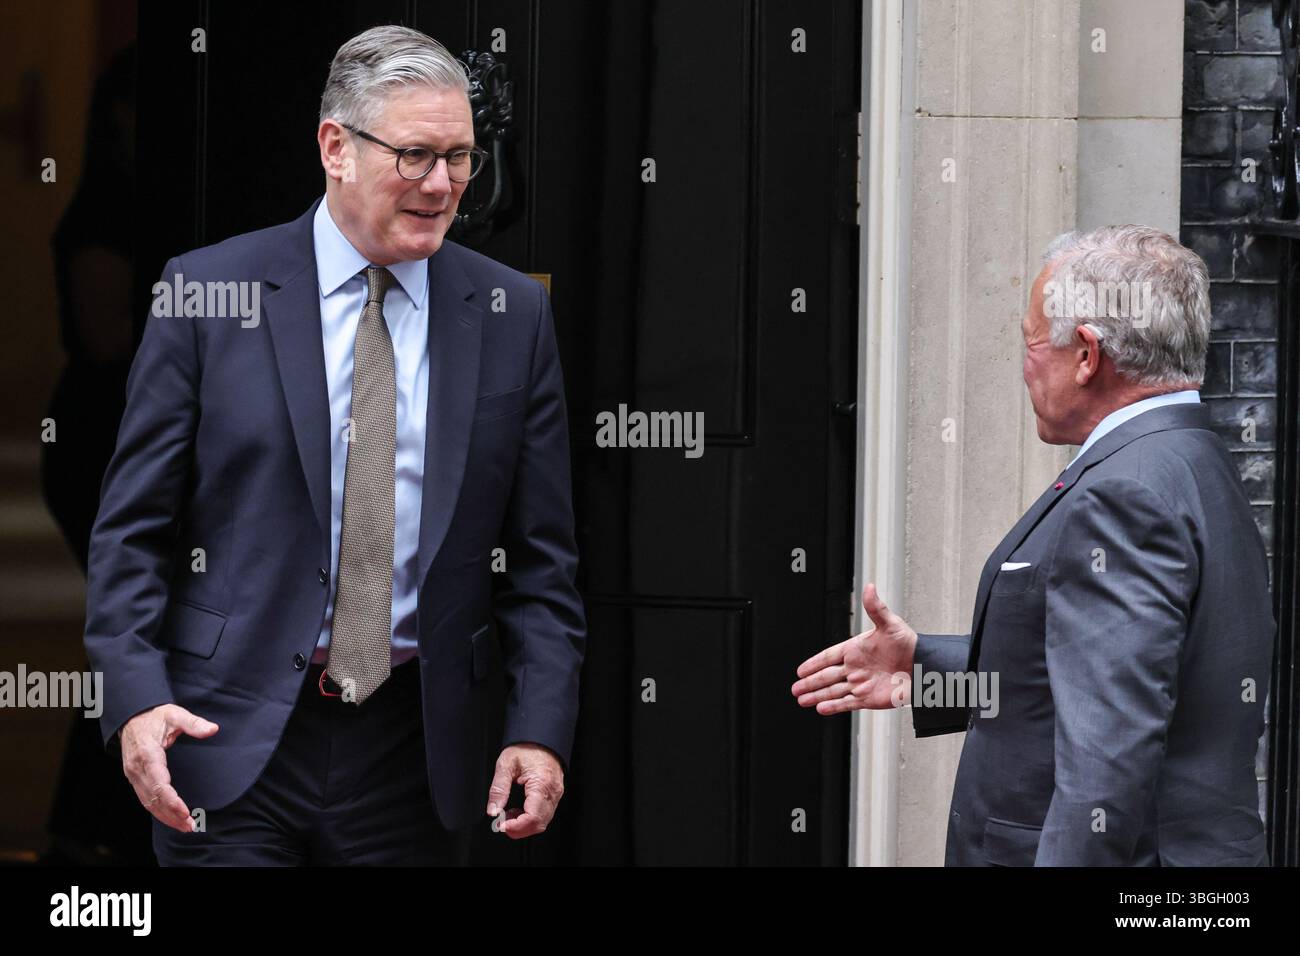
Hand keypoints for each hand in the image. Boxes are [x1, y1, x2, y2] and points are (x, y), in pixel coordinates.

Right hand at [120, 704, 218, 832]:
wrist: (132, 716)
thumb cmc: (155, 716)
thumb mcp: (175, 714)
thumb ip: (193, 723)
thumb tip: (213, 729)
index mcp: (147, 755)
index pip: (159, 784)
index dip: (171, 801)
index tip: (185, 812)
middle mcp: (137, 769)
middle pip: (154, 798)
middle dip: (171, 814)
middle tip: (191, 825)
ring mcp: (133, 775)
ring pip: (148, 802)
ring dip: (165, 817)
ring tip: (185, 826)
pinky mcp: (134, 778)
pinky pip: (145, 799)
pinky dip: (157, 811)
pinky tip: (170, 818)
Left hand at [485, 743, 563, 838]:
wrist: (541, 736)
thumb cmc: (526, 747)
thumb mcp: (506, 764)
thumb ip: (498, 789)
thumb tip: (493, 811)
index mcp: (542, 784)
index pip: (533, 818)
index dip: (516, 827)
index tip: (501, 825)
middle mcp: (552, 792)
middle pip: (539, 824)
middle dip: (519, 829)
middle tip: (501, 823)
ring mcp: (556, 794)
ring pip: (542, 821)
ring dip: (524, 824)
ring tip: (507, 815)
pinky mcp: (554, 794)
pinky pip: (544, 813)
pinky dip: (530, 818)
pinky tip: (517, 811)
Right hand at [792, 583, 917, 713]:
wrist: (924, 668)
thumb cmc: (909, 644)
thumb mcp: (890, 624)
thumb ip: (876, 608)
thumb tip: (870, 587)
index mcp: (856, 649)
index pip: (828, 656)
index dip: (814, 663)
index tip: (801, 669)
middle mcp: (856, 668)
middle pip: (826, 676)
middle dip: (810, 682)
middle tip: (795, 687)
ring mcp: (861, 684)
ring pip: (833, 691)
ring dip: (817, 695)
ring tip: (802, 699)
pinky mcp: (869, 698)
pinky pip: (847, 703)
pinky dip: (834, 706)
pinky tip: (821, 708)